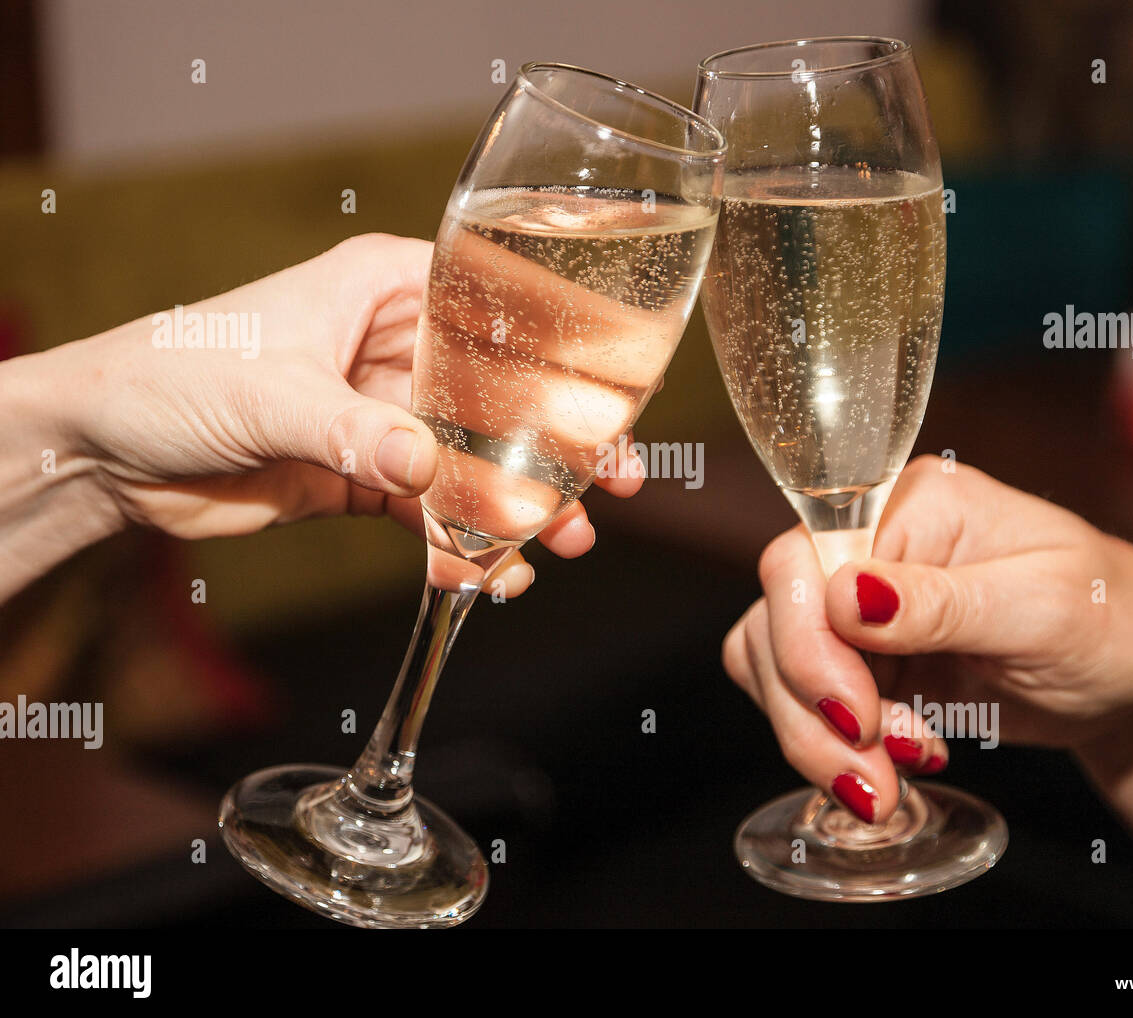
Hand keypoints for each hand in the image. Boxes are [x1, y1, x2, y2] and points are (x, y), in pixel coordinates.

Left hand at [40, 234, 642, 593]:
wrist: (104, 452)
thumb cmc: (170, 375)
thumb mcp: (268, 392)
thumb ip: (353, 430)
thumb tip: (428, 466)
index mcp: (385, 291)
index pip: (495, 309)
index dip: (560, 355)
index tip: (611, 401)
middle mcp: (396, 349)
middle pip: (501, 396)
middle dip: (554, 445)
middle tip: (613, 484)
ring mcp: (384, 416)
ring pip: (475, 460)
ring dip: (517, 504)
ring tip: (558, 545)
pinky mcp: (366, 475)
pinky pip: (431, 510)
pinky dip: (460, 543)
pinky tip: (486, 574)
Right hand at [723, 454, 1132, 822]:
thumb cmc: (1116, 619)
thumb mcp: (1046, 608)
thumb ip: (943, 603)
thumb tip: (846, 594)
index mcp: (910, 505)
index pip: (802, 562)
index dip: (809, 645)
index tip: (858, 717)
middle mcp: (869, 546)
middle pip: (776, 622)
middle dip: (813, 712)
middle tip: (876, 777)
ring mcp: (858, 605)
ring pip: (773, 668)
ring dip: (815, 740)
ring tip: (888, 785)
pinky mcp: (860, 660)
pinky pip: (799, 700)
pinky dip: (827, 745)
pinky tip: (891, 766)